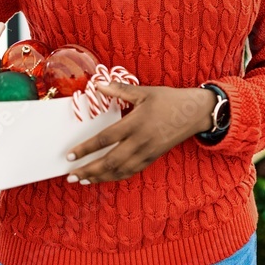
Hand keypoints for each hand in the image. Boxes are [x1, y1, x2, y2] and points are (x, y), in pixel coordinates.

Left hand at [66, 83, 215, 184]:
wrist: (194, 113)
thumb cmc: (169, 100)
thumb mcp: (144, 92)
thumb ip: (119, 90)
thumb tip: (97, 84)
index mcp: (136, 123)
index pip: (105, 139)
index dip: (86, 149)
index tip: (70, 155)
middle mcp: (140, 141)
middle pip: (110, 161)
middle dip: (89, 170)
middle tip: (70, 176)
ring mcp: (147, 152)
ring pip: (119, 170)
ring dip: (99, 177)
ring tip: (82, 180)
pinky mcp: (152, 158)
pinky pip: (131, 171)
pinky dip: (115, 177)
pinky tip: (104, 178)